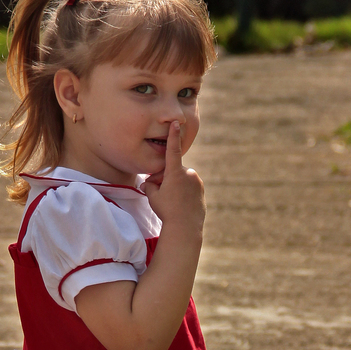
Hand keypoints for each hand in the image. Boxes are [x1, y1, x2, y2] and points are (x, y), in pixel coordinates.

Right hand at [144, 121, 204, 240]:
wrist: (185, 227)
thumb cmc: (167, 211)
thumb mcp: (152, 197)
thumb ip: (149, 185)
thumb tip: (149, 182)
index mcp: (175, 172)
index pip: (173, 150)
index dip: (173, 136)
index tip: (176, 122)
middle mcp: (188, 173)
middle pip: (172, 171)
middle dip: (164, 179)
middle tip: (159, 193)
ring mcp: (196, 181)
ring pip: (181, 179)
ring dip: (174, 186)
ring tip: (171, 202)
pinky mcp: (201, 190)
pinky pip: (189, 187)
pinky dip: (183, 192)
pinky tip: (180, 204)